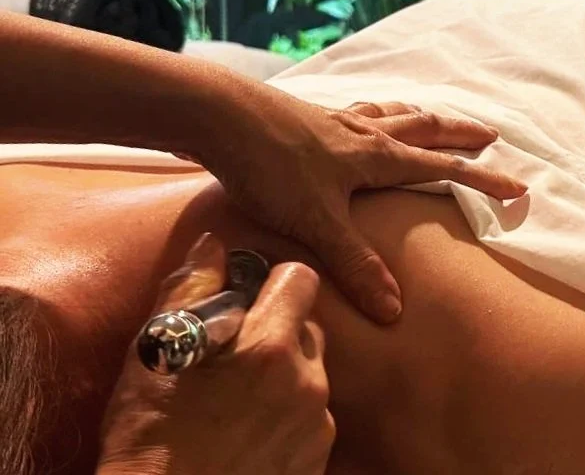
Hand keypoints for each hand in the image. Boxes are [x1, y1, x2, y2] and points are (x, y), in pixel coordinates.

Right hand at [97, 234, 333, 474]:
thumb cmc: (151, 436)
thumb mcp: (156, 355)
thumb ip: (190, 290)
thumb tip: (213, 245)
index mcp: (270, 347)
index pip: (301, 279)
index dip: (273, 282)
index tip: (245, 299)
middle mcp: (307, 380)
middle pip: (307, 325)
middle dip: (275, 329)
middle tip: (231, 355)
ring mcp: (318, 420)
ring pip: (311, 371)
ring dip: (283, 373)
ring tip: (236, 398)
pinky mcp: (319, 455)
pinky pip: (313, 414)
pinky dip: (288, 413)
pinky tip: (249, 428)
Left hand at [195, 90, 526, 323]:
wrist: (219, 115)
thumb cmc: (271, 166)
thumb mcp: (317, 223)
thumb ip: (356, 264)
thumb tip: (395, 310)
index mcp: (379, 158)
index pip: (444, 170)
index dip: (484, 182)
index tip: (519, 188)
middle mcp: (366, 135)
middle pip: (426, 129)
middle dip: (461, 135)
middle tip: (490, 135)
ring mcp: (337, 122)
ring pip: (394, 115)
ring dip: (422, 118)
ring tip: (434, 118)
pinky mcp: (309, 116)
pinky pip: (359, 113)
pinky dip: (377, 114)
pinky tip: (363, 119)